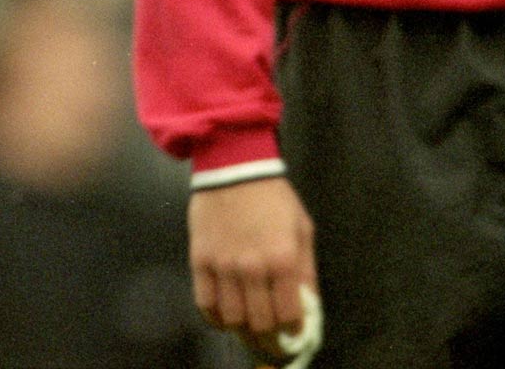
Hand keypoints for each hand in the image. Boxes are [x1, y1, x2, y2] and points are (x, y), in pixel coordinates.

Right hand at [189, 176, 318, 359]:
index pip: (288, 316)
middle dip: (268, 338)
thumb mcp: (302, 228)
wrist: (234, 166)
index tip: (292, 331)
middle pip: (259, 324)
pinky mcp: (199, 260)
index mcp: (283, 260)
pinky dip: (214, 318)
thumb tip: (305, 304)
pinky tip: (223, 316)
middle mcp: (252, 268)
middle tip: (271, 337)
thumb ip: (305, 270)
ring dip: (242, 329)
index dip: (292, 331)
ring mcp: (223, 265)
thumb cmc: (273, 196)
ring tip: (248, 324)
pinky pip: (204, 304)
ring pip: (231, 319)